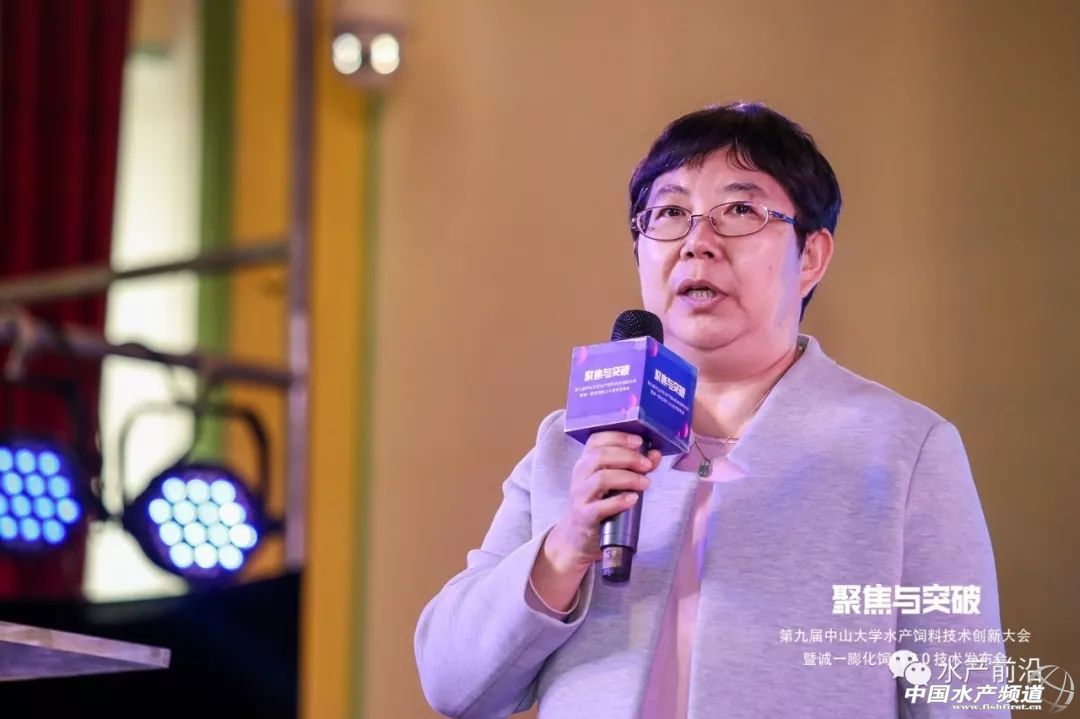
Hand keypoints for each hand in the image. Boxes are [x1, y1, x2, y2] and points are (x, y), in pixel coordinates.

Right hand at [542, 432, 660, 576]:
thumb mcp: (615, 483)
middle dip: (628, 457)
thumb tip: (655, 454)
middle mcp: (580, 475)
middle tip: (647, 465)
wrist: (578, 536)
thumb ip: (635, 467)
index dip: (619, 437)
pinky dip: (619, 501)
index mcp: (586, 462)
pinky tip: (633, 499)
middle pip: (600, 456)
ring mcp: (581, 496)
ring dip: (627, 477)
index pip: (597, 440)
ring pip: (601, 478)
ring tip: (645, 483)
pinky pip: (600, 506)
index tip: (640, 441)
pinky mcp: (584, 516)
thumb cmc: (599, 503)